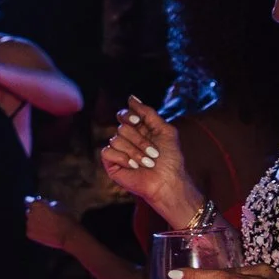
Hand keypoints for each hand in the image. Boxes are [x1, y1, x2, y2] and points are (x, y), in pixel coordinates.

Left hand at [25, 197, 76, 250]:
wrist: (68, 235)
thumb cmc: (65, 218)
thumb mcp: (58, 205)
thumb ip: (47, 203)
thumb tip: (43, 204)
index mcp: (37, 205)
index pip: (27, 200)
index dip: (33, 202)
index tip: (36, 204)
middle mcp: (30, 214)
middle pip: (29, 211)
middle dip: (35, 212)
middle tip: (45, 217)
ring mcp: (29, 224)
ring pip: (30, 221)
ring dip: (36, 222)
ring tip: (48, 226)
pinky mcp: (29, 234)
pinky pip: (32, 230)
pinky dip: (37, 230)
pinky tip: (47, 232)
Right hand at [100, 97, 199, 223]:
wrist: (168, 180)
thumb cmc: (170, 159)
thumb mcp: (165, 130)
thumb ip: (148, 113)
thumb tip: (131, 97)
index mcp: (138, 130)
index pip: (124, 115)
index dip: (129, 117)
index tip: (139, 123)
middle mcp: (127, 139)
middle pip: (122, 128)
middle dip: (140, 140)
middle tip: (153, 152)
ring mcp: (118, 151)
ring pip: (116, 139)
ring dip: (135, 152)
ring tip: (146, 162)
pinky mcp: (110, 164)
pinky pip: (108, 152)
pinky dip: (123, 159)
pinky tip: (134, 166)